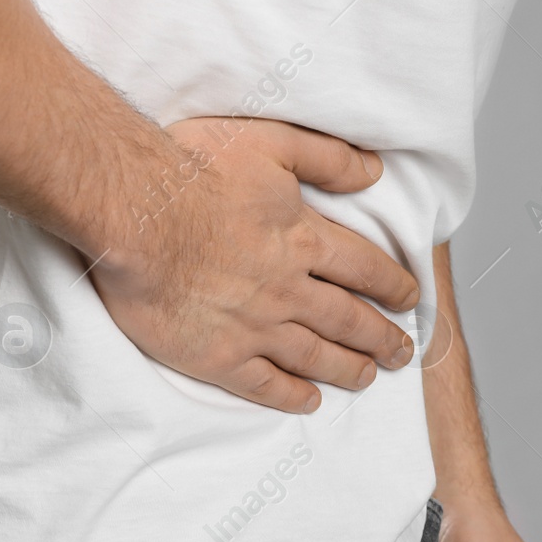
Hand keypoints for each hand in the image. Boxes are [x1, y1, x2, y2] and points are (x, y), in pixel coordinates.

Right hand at [88, 116, 420, 412]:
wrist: (133, 212)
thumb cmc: (191, 169)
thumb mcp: (269, 141)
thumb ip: (326, 157)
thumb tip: (374, 171)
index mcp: (302, 239)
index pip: (364, 268)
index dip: (392, 284)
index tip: (409, 298)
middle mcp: (286, 289)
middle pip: (347, 319)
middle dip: (381, 337)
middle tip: (402, 352)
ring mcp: (253, 327)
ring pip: (314, 356)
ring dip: (347, 368)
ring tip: (367, 377)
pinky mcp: (215, 355)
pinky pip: (263, 385)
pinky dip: (290, 395)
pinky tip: (307, 400)